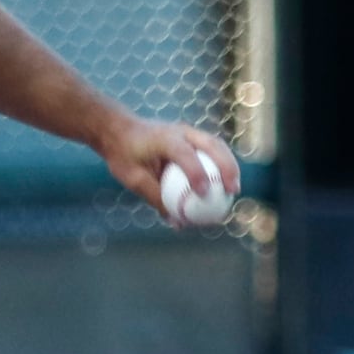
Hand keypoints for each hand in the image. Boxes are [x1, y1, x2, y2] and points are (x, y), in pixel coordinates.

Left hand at [100, 117, 242, 221]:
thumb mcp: (133, 179)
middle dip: (226, 167)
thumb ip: (155, 197)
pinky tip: (226, 184)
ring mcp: (188, 131)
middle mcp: (180, 131)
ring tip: (234, 189)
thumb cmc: (124, 155)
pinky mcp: (192, 137)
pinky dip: (222, 164)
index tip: (204, 194)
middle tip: (232, 191)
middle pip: (212, 145)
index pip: (185, 154)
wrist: (119, 131)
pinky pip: (212, 149)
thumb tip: (177, 222)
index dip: (197, 174)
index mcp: (164, 138)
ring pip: (217, 145)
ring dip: (230, 165)